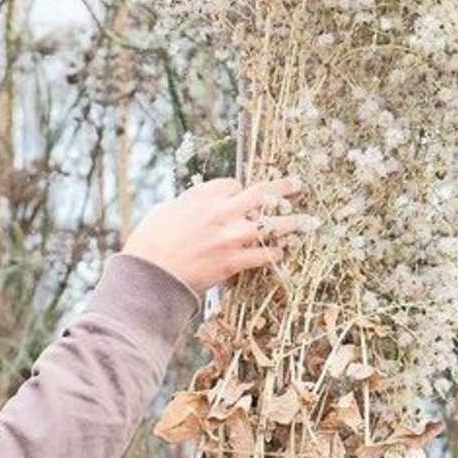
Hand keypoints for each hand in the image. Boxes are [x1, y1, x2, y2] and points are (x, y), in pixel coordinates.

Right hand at [121, 176, 313, 295]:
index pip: (233, 184)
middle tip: (297, 183)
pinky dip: (275, 253)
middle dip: (282, 188)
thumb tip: (197, 205)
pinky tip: (283, 251)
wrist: (149, 273)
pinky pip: (263, 255)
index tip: (240, 195)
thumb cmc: (149, 242)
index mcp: (203, 197)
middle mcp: (222, 212)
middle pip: (261, 194)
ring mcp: (230, 238)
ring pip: (270, 225)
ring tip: (307, 221)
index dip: (238, 190)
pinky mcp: (232, 262)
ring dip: (292, 222)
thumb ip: (189, 205)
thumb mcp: (166, 211)